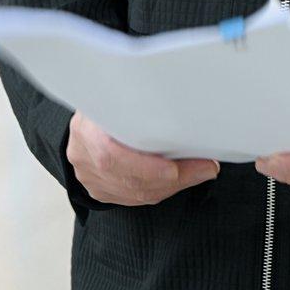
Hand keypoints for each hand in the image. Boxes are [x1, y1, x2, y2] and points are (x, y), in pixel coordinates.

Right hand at [66, 110, 219, 205]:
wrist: (83, 116)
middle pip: (130, 180)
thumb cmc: (103, 100)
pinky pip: (133, 198)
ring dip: (172, 186)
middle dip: (174, 178)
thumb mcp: (114, 91)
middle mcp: (84, 155)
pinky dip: (160, 190)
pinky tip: (178, 180)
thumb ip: (136, 99)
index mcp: (86, 127)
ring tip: (200, 171)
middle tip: (206, 168)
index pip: (110, 155)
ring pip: (136, 193)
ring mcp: (89, 176)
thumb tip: (177, 99)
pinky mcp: (99, 189)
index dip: (144, 167)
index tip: (175, 168)